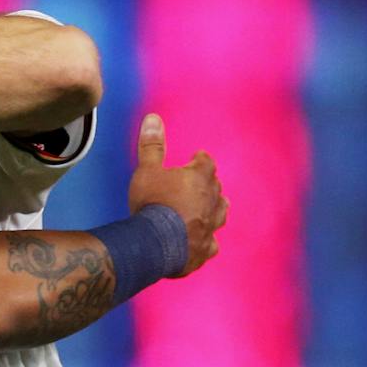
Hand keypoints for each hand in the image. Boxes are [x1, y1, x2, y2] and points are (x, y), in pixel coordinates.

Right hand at [126, 113, 227, 276]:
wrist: (154, 244)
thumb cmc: (152, 203)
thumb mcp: (146, 171)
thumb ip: (151, 146)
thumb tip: (153, 118)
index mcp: (200, 178)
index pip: (206, 162)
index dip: (199, 160)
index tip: (196, 158)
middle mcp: (212, 200)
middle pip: (215, 186)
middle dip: (208, 183)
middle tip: (199, 183)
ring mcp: (211, 226)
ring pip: (220, 213)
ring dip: (215, 209)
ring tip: (211, 208)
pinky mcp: (205, 249)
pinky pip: (211, 244)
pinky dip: (207, 241)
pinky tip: (202, 243)